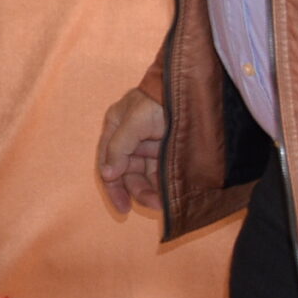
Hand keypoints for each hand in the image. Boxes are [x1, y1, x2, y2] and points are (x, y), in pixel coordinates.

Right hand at [96, 87, 165, 215]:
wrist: (189, 90)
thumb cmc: (158, 100)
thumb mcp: (135, 120)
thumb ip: (119, 146)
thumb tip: (107, 174)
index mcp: (116, 128)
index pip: (108, 162)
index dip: (113, 186)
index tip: (123, 208)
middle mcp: (129, 139)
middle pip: (126, 173)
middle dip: (138, 191)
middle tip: (154, 204)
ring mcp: (148, 146)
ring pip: (144, 176)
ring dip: (151, 191)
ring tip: (163, 203)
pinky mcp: (165, 152)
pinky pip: (159, 174)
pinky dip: (161, 186)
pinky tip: (168, 195)